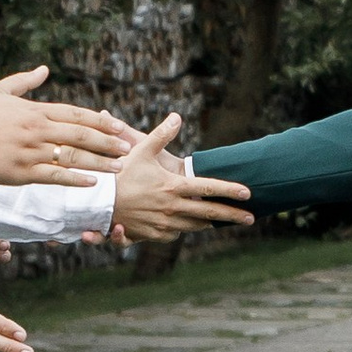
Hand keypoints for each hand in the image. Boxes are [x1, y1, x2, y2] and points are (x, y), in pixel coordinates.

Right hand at [0, 68, 132, 190]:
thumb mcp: (0, 91)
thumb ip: (24, 81)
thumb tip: (44, 69)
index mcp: (35, 110)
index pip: (76, 114)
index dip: (100, 121)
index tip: (119, 126)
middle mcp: (37, 129)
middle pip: (81, 135)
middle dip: (107, 142)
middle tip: (128, 148)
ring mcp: (29, 151)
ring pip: (72, 156)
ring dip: (98, 162)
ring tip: (118, 167)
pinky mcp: (21, 171)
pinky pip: (54, 176)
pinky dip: (75, 179)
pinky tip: (92, 183)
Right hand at [109, 118, 253, 247]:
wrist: (99, 202)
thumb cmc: (121, 174)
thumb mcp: (141, 150)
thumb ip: (161, 134)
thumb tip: (177, 117)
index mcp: (174, 187)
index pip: (209, 188)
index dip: (230, 190)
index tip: (248, 193)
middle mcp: (173, 208)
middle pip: (210, 213)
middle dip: (233, 215)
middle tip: (251, 218)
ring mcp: (165, 224)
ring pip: (195, 225)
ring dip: (211, 223)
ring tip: (225, 221)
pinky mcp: (155, 234)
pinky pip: (176, 234)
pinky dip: (184, 229)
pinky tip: (190, 224)